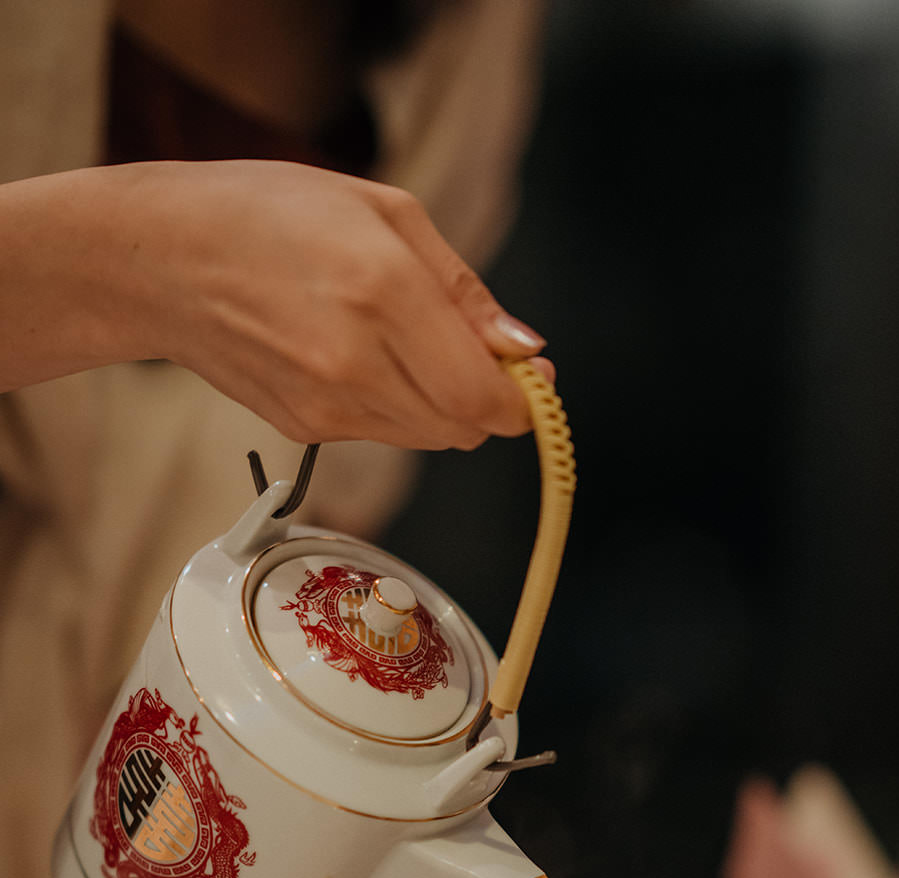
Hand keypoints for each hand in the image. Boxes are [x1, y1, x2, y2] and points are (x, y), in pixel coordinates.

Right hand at [0, 161, 553, 448]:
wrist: (160, 259)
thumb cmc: (267, 214)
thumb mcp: (384, 212)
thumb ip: (463, 290)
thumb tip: (524, 351)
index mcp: (383, 292)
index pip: (481, 396)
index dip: (519, 400)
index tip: (528, 381)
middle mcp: (355, 362)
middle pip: (462, 427)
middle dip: (483, 400)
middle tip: (472, 353)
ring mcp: (326, 405)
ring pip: (426, 436)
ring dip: (438, 403)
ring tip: (401, 340)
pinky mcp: (305, 429)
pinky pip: (382, 432)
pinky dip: (393, 405)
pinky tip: (356, 354)